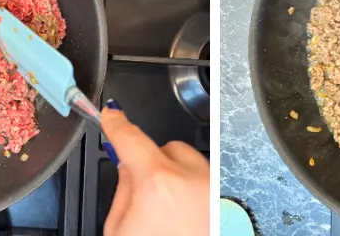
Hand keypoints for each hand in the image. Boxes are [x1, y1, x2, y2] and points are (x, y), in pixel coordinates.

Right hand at [101, 102, 208, 235]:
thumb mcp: (120, 230)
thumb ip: (121, 191)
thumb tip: (128, 169)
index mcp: (158, 185)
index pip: (132, 139)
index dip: (117, 124)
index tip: (112, 114)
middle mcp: (193, 180)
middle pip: (167, 149)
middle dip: (154, 166)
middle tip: (148, 198)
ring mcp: (214, 189)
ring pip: (190, 163)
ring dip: (176, 179)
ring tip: (171, 212)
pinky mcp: (227, 200)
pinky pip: (206, 180)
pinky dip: (194, 191)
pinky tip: (187, 215)